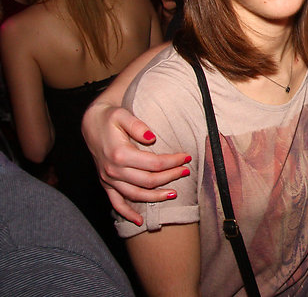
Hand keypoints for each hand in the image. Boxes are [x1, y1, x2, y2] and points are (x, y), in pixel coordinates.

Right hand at [82, 101, 189, 224]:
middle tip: (186, 172)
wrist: (91, 124)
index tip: (186, 157)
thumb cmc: (110, 118)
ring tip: (174, 193)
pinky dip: (127, 214)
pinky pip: (116, 203)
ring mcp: (109, 179)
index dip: (172, 162)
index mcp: (120, 154)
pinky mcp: (106, 184)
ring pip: (136, 195)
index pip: (153, 163)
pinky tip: (139, 221)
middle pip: (148, 180)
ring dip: (156, 196)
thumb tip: (152, 137)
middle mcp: (113, 170)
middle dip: (170, 177)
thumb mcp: (122, 115)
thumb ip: (137, 126)